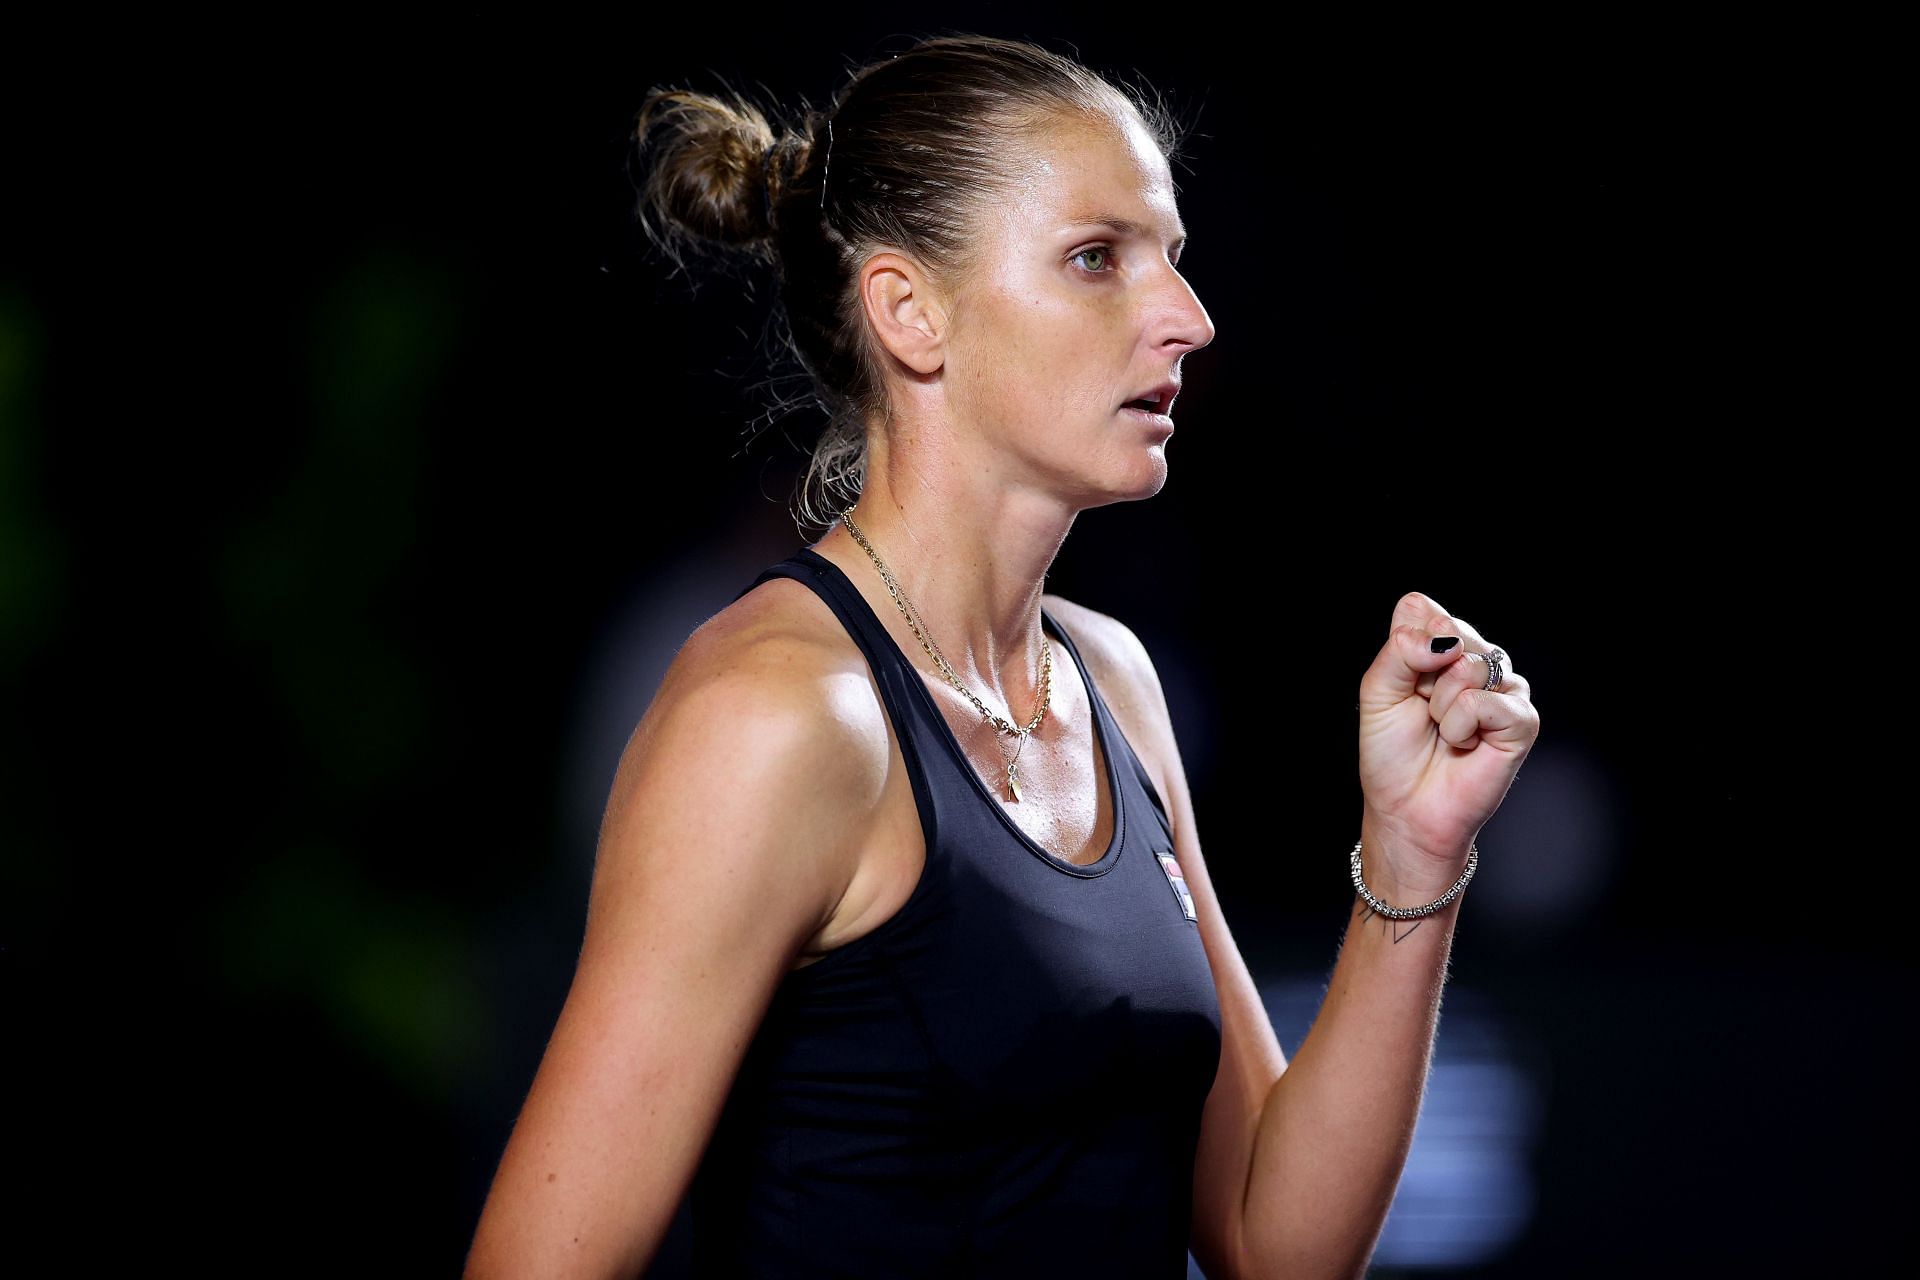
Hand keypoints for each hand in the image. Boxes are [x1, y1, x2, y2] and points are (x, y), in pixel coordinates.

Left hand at [1356, 592, 1539, 898]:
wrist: (1407, 808)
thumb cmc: (1392, 753)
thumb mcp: (1377, 691)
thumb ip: (1401, 649)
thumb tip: (1444, 638)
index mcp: (1440, 646)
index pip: (1422, 609)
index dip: (1405, 644)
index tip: (1401, 684)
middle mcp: (1476, 659)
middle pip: (1449, 630)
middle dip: (1422, 678)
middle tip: (1424, 713)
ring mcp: (1504, 686)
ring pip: (1468, 664)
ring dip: (1440, 705)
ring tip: (1443, 731)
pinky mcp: (1521, 718)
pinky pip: (1485, 700)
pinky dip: (1460, 726)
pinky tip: (1463, 744)